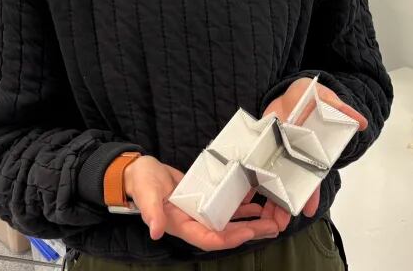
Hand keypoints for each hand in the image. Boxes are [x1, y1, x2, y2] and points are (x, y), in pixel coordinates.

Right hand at [124, 156, 279, 250]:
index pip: (209, 239)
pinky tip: (257, 204)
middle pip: (226, 233)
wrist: (140, 173)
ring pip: (229, 221)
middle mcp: (194, 222)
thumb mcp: (147, 195)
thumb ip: (152, 212)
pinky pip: (226, 207)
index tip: (248, 232)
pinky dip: (241, 207)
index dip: (229, 238)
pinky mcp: (204, 201)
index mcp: (181, 225)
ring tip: (271, 219)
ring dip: (250, 221)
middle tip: (272, 228)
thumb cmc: (142, 183)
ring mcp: (200, 212)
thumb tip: (155, 231)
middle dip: (249, 232)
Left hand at [259, 78, 368, 229]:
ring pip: (272, 181)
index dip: (311, 194)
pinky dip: (251, 180)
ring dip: (268, 199)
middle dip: (285, 205)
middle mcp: (295, 158)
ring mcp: (277, 154)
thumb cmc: (313, 99)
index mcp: (312, 153)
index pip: (313, 177)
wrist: (291, 92)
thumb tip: (362, 122)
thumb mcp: (329, 102)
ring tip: (262, 218)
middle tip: (280, 223)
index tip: (308, 211)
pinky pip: (255, 166)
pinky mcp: (262, 148)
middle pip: (290, 185)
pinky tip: (244, 195)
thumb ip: (343, 111)